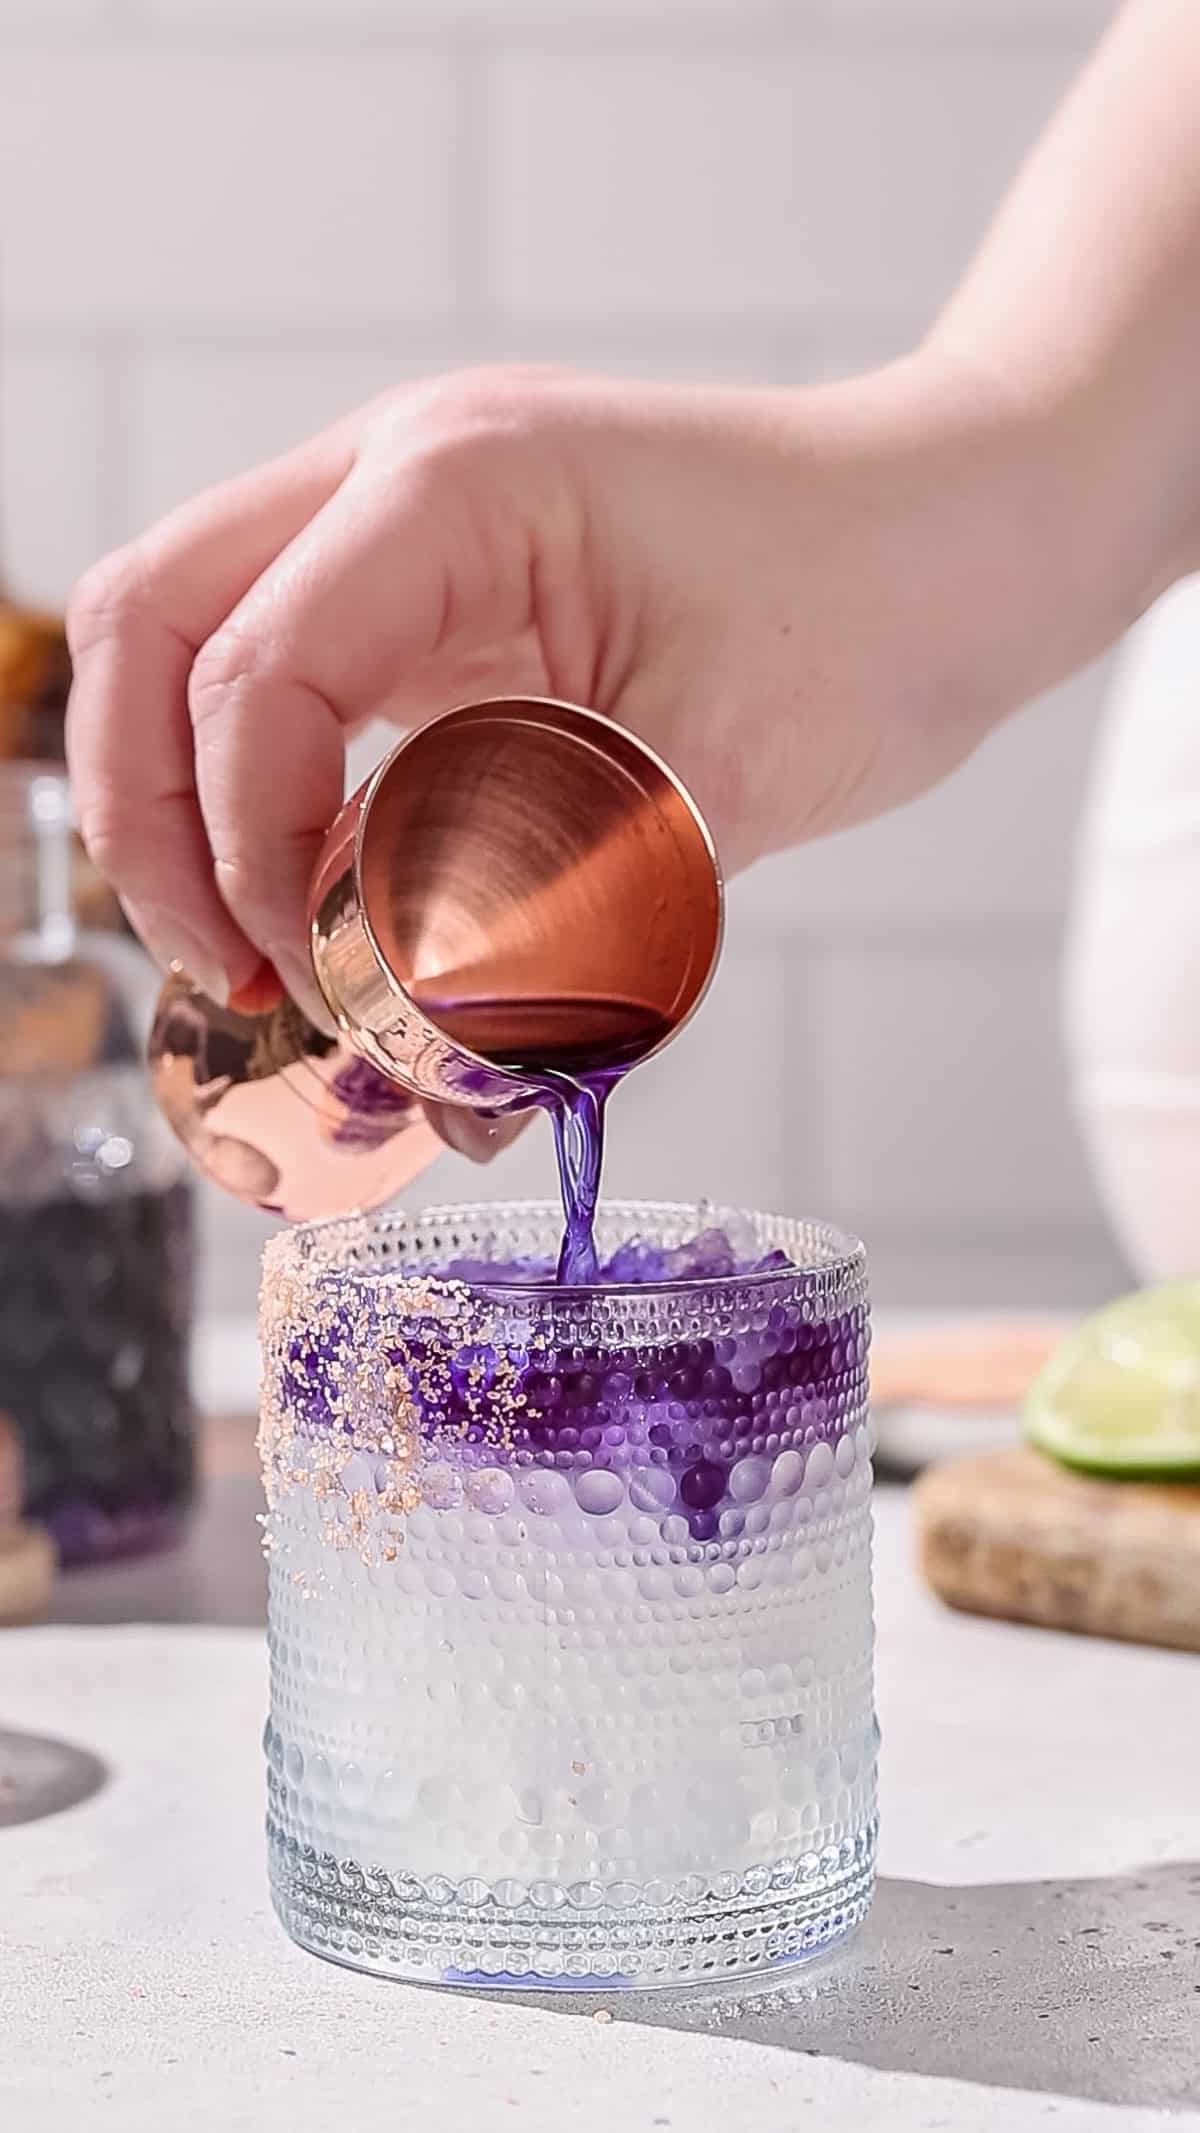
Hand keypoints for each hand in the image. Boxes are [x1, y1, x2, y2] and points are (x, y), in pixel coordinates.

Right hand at [65, 353, 1098, 1021]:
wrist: (965, 529)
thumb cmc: (879, 604)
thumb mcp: (724, 778)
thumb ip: (563, 913)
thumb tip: (441, 1074)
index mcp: (452, 487)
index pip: (250, 677)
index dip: (243, 851)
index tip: (309, 979)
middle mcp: (395, 480)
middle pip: (152, 626)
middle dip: (146, 815)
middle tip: (222, 971)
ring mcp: (408, 530)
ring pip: (200, 651)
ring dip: (195, 808)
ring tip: (262, 962)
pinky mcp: (443, 596)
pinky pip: (301, 693)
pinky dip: (286, 807)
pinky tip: (336, 918)